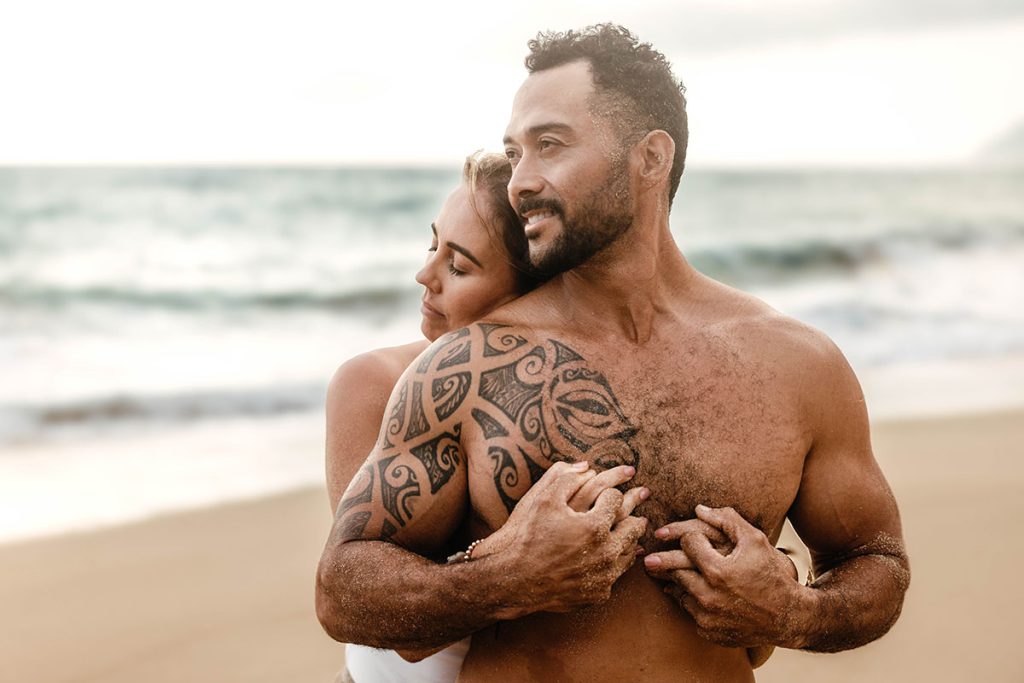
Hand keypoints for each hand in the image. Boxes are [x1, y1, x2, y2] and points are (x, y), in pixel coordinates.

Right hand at [479, 461, 647, 615]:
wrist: (513, 580)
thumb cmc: (527, 537)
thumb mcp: (542, 499)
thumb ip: (565, 478)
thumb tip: (585, 465)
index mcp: (594, 526)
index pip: (615, 499)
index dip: (613, 488)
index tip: (613, 486)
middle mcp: (605, 553)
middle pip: (632, 526)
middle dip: (634, 508)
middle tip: (641, 496)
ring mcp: (603, 576)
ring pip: (629, 552)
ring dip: (632, 536)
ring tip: (634, 524)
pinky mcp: (598, 594)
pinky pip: (617, 574)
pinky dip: (619, 560)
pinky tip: (619, 553)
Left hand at [643, 505, 804, 648]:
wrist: (787, 617)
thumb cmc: (771, 574)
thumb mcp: (755, 541)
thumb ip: (727, 520)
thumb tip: (698, 509)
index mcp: (717, 571)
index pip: (687, 543)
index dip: (694, 537)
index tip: (699, 539)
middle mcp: (708, 596)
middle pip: (675, 568)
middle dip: (681, 558)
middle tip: (685, 554)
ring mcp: (706, 616)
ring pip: (678, 590)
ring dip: (686, 580)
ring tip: (698, 573)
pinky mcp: (707, 631)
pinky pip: (689, 610)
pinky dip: (694, 601)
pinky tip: (708, 593)